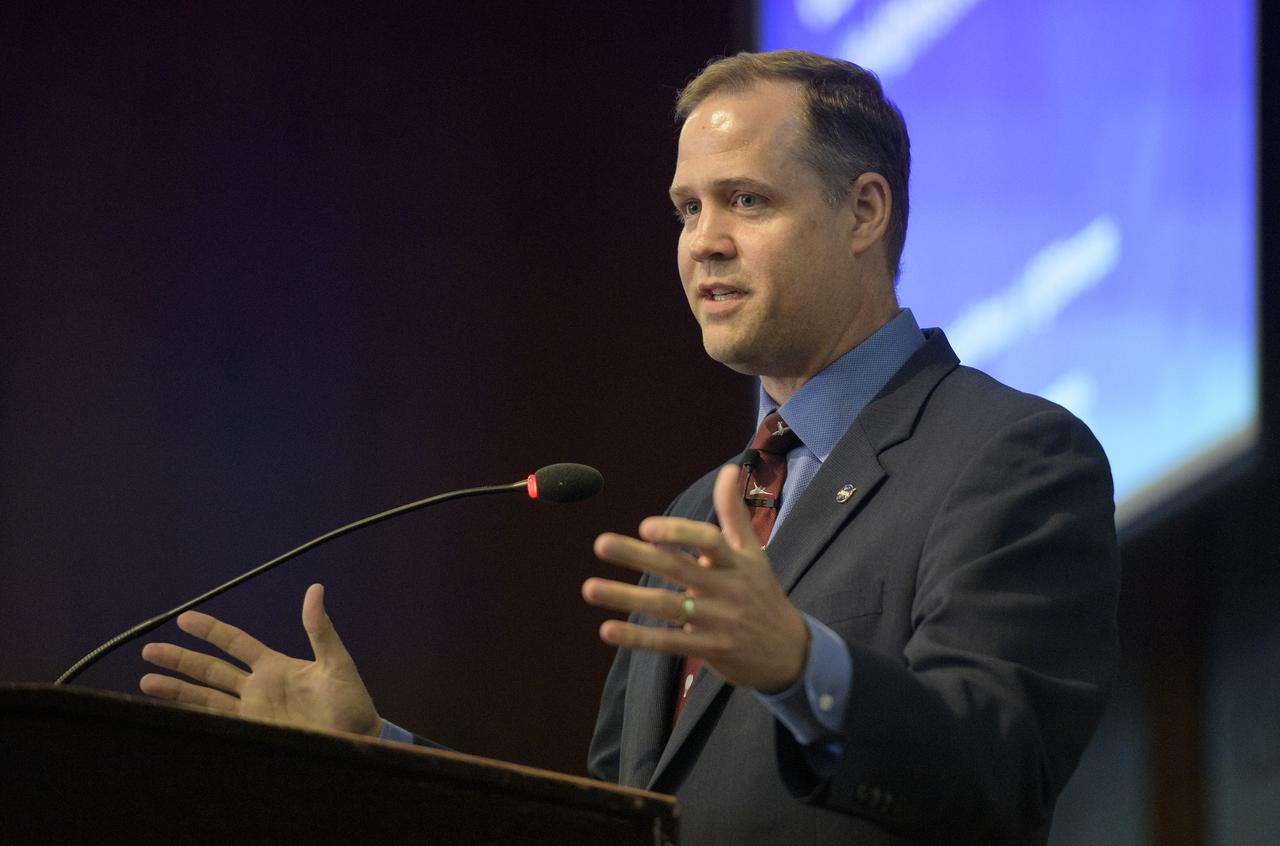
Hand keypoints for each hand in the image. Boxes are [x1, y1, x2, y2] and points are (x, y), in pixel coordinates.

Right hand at [139, 583, 382, 736]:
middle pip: (211, 669)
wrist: (356, 741)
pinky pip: (217, 724)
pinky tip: (169, 715)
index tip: (184, 618)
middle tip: (148, 650)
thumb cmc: (351, 701)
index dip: (211, 631)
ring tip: (145, 681)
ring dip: (177, 689)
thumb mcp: (336, 663)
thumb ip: (320, 630)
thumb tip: (315, 589)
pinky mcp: (253, 734)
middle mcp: (258, 687)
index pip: (236, 643)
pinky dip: (193, 719)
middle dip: (181, 660)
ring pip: (206, 697)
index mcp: (275, 666)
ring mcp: (252, 712)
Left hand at [583, 464, 808, 692]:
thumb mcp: (753, 553)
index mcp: (736, 562)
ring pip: (666, 607)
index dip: (678, 533)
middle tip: (600, 543)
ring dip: (626, 597)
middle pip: (678, 570)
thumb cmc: (762, 594)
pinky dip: (638, 637)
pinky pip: (669, 642)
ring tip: (589, 588)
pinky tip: (607, 630)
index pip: (708, 542)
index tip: (645, 527)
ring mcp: (718, 622)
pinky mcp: (709, 650)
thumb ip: (734, 513)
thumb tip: (729, 468)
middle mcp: (727, 589)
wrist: (790, 653)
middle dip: (638, 556)